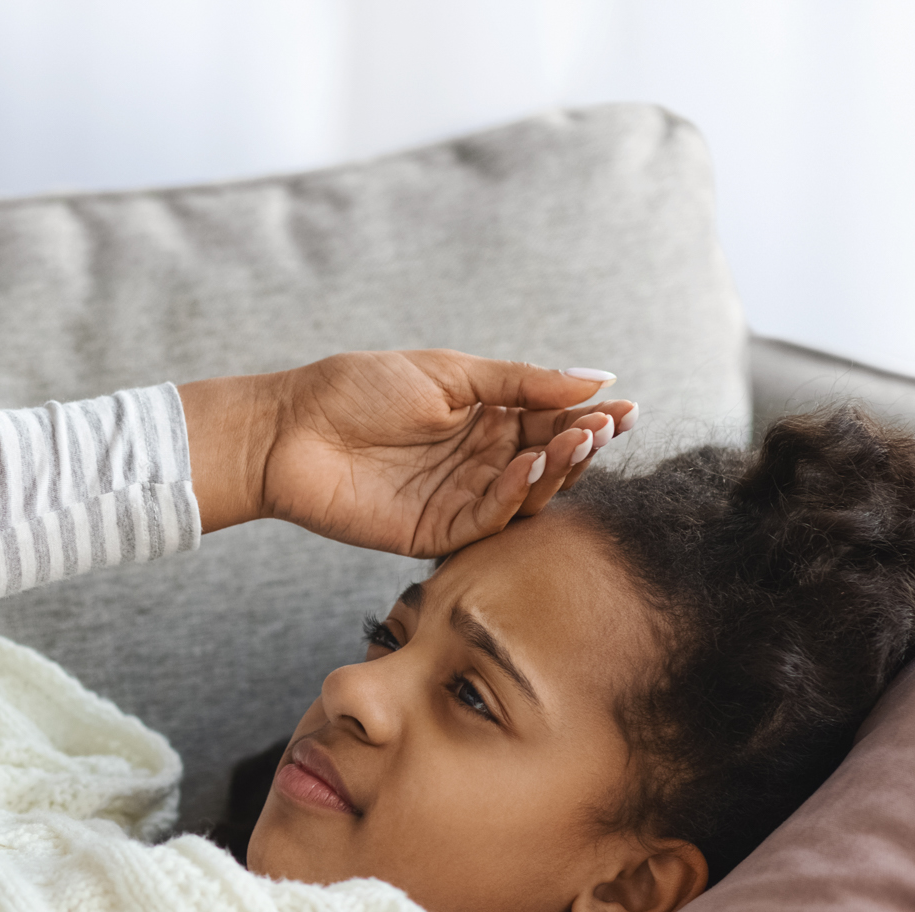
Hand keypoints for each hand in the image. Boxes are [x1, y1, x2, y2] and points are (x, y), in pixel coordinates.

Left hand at [181, 350, 638, 556]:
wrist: (288, 429)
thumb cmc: (357, 390)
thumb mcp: (450, 373)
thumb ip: (522, 383)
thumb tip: (600, 378)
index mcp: (484, 421)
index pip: (551, 425)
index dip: (588, 419)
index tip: (626, 408)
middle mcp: (477, 464)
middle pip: (547, 463)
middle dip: (581, 446)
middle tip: (604, 428)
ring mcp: (457, 500)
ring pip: (525, 497)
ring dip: (556, 471)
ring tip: (574, 442)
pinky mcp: (432, 534)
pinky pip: (485, 522)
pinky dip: (512, 497)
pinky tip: (528, 466)